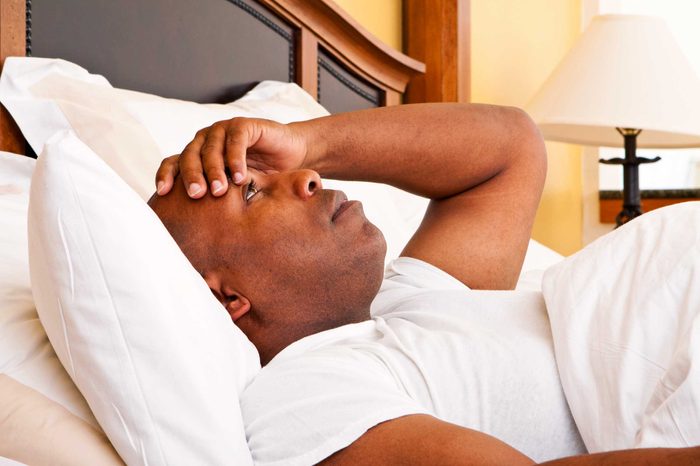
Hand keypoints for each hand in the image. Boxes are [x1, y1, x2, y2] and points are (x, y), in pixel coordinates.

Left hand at [155, 117, 307, 197]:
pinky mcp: (243, 125)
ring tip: (220, 191)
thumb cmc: (261, 176)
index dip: (166, 175)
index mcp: (197, 156)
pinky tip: (239, 177)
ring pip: (211, 148)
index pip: (173, 163)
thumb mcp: (234, 191)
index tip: (163, 193)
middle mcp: (206, 142)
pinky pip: (235, 140)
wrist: (292, 156)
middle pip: (189, 156)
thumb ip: (215, 200)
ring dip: (214, 170)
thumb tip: (194, 232)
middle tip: (196, 195)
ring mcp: (223, 131)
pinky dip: (236, 159)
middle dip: (192, 176)